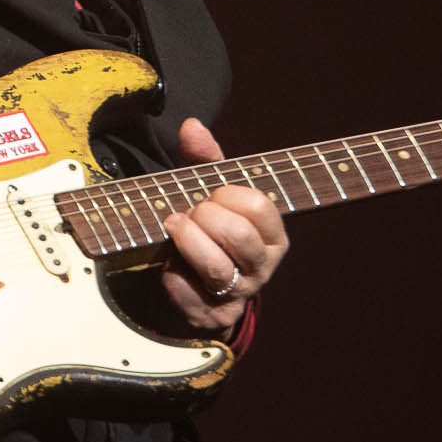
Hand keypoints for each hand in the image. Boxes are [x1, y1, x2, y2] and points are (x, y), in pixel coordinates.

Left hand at [159, 117, 288, 333]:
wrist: (196, 285)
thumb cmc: (209, 229)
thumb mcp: (211, 192)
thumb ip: (205, 159)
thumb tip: (191, 125)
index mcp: (273, 235)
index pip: (260, 207)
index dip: (228, 195)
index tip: (211, 194)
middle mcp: (263, 266)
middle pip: (238, 235)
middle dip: (204, 216)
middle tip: (188, 212)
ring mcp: (239, 293)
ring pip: (214, 266)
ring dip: (186, 242)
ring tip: (172, 227)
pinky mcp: (213, 316)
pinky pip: (190, 296)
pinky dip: (173, 278)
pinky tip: (168, 266)